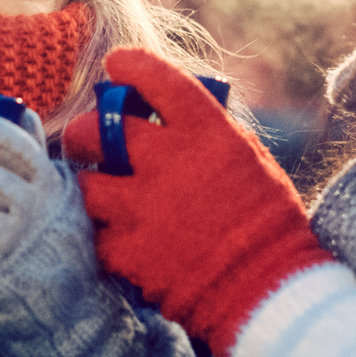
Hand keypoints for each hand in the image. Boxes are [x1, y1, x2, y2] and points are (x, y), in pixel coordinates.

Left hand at [62, 49, 331, 356]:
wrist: (268, 291)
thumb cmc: (269, 223)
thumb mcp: (251, 161)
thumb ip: (211, 134)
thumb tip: (177, 116)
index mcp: (206, 133)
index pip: (158, 81)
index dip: (132, 66)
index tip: (117, 64)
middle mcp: (168, 162)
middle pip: (101, 129)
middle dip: (87, 130)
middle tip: (87, 138)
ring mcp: (142, 207)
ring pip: (85, 183)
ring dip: (88, 184)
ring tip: (96, 190)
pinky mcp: (128, 250)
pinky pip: (96, 233)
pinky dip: (102, 233)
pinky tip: (115, 234)